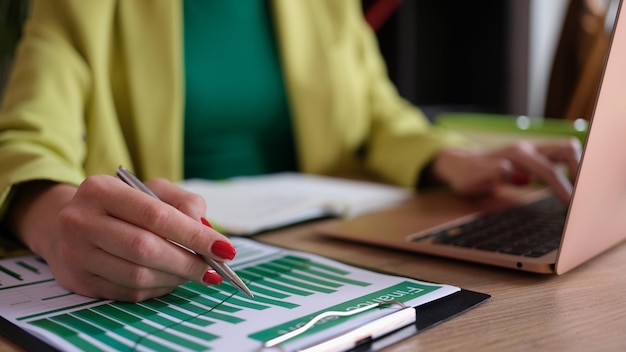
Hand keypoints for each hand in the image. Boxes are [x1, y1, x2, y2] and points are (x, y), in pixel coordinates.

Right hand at [13, 176, 234, 301]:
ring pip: (137, 275)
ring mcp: (75, 253)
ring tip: (195, 273)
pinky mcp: (78, 280)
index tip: (224, 248)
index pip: (156, 215)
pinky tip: (170, 279)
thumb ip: (183, 203)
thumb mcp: (151, 190)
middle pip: (145, 248)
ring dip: (175, 278)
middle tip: (214, 269)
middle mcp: (80, 221)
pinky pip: (128, 292)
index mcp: (100, 190)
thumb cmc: (122, 206)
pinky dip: (158, 288)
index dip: (193, 234)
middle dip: (188, 262)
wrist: (68, 225)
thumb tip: (206, 230)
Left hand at [431, 138, 581, 201]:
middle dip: (580, 171)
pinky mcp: (536, 154)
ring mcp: (533, 149)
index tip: (571, 204)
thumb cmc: (466, 175)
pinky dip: (572, 167)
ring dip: (578, 167)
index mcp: (516, 154)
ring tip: (579, 192)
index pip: (548, 170)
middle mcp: (528, 147)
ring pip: (567, 149)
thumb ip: (491, 172)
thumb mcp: (472, 178)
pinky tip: (571, 185)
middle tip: (581, 198)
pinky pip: (561, 155)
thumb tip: (512, 171)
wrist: (459, 164)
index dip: (562, 187)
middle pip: (567, 149)